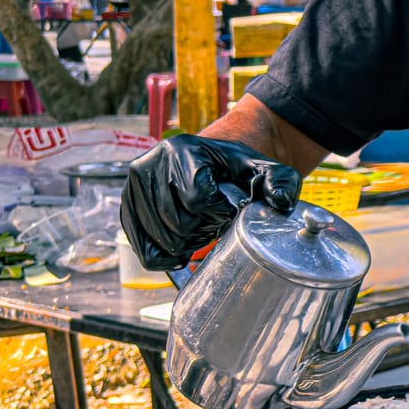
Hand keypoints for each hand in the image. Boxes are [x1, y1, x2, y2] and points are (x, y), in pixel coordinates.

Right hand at [120, 135, 301, 270]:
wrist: (210, 162)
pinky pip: (141, 246)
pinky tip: (180, 255)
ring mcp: (133, 186)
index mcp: (183, 150)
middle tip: (216, 224)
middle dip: (204, 231)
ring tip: (202, 230)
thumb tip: (281, 202)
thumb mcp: (266, 169)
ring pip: (161, 236)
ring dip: (187, 243)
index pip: (198, 198)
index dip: (218, 214)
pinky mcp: (127, 207)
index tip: (229, 212)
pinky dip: (162, 258)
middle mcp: (149, 164)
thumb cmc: (238, 169)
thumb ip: (282, 182)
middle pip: (178, 220)